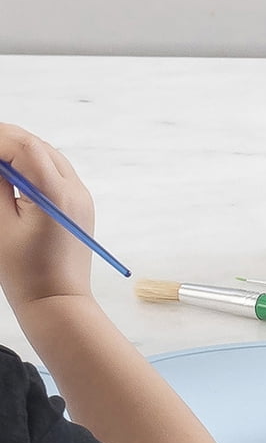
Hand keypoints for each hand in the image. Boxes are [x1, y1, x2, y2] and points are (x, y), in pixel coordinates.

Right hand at [0, 124, 98, 308]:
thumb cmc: (25, 271)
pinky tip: (11, 177)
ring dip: (18, 152)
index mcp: (55, 195)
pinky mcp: (79, 205)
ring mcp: (81, 197)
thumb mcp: (0, 223)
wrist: (58, 301)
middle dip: (5, 141)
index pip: (25, 146)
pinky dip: (31, 166)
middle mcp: (75, 191)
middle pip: (37, 146)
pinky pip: (55, 173)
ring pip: (47, 156)